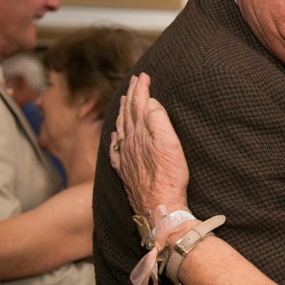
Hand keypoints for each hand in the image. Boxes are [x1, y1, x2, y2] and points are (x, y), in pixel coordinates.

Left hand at [110, 73, 189, 216]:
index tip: (143, 75)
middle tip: (134, 81)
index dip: (141, 89)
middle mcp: (129, 144)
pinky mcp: (126, 173)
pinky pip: (115, 150)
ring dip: (123, 113)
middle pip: (128, 114)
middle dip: (131, 96)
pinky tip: (115, 137)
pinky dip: (115, 138)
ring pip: (121, 129)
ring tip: (124, 101)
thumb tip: (149, 102)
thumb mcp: (169, 145)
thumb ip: (157, 121)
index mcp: (140, 135)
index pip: (139, 105)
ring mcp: (125, 159)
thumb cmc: (168, 179)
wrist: (160, 209)